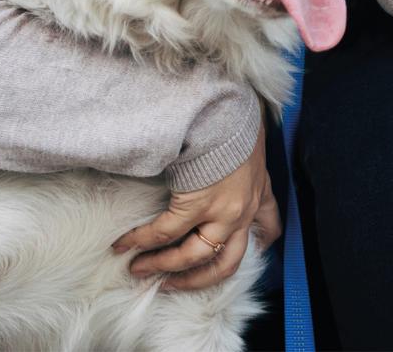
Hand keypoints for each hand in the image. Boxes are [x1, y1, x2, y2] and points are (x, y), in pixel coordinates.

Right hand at [111, 119, 281, 290]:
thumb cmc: (232, 117)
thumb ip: (242, 156)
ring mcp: (221, 211)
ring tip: (140, 269)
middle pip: (227, 263)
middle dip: (198, 279)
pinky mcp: (196, 204)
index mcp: (260, 191)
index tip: (251, 250)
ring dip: (165, 266)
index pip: (269, 227)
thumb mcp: (249, 141)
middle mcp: (244, 209)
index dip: (259, 244)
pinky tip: (124, 245)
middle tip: (175, 283)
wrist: (223, 108)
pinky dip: (142, 241)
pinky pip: (165, 232)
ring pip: (193, 256)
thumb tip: (224, 151)